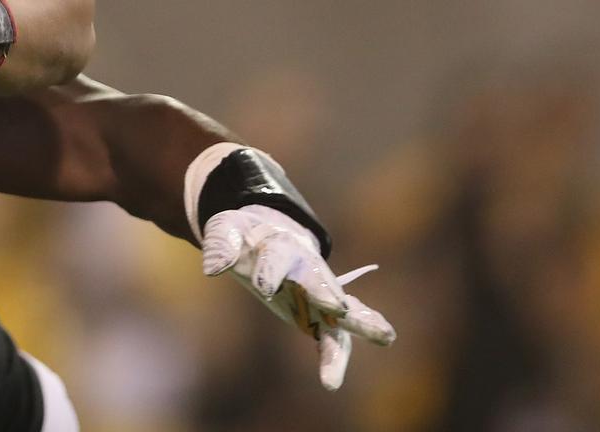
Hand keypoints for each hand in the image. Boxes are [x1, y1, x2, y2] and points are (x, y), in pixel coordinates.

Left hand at [201, 204, 396, 388]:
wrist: (264, 234)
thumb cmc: (245, 235)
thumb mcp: (227, 231)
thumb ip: (222, 245)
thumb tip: (213, 267)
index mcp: (281, 244)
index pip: (278, 257)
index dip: (272, 271)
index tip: (265, 288)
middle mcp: (306, 267)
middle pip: (320, 279)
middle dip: (326, 292)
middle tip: (336, 307)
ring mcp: (317, 290)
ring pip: (342, 308)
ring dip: (361, 321)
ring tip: (386, 335)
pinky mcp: (319, 313)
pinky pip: (334, 336)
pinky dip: (338, 353)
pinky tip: (352, 368)